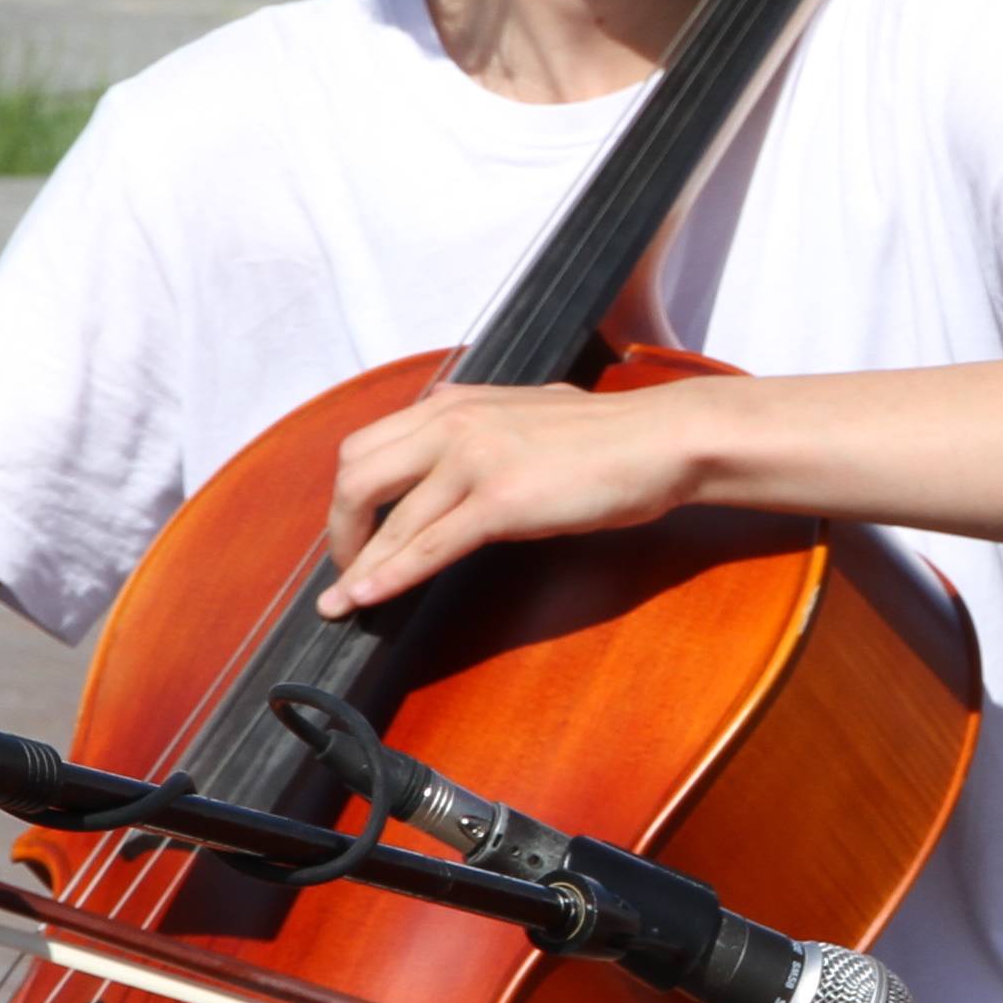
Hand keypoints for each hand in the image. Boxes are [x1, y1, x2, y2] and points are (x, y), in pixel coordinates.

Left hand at [317, 380, 708, 615]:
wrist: (661, 440)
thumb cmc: (607, 438)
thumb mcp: (523, 417)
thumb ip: (478, 431)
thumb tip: (450, 465)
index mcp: (455, 402)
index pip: (368, 445)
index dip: (347, 497)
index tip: (350, 532)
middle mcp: (453, 422)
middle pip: (357, 476)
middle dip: (341, 529)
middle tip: (347, 568)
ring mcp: (474, 459)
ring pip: (388, 518)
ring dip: (357, 565)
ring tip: (342, 601)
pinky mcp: (500, 500)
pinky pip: (427, 546)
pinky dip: (389, 576)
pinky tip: (368, 598)